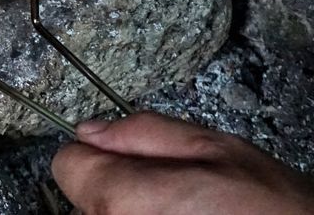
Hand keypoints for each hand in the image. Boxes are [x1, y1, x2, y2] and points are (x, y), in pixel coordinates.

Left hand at [53, 112, 313, 214]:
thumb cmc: (270, 208)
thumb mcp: (213, 148)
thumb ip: (143, 133)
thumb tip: (92, 131)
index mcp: (122, 197)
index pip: (66, 165)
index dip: (97, 156)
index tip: (127, 161)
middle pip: (85, 198)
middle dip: (117, 187)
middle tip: (171, 192)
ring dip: (132, 213)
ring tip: (183, 214)